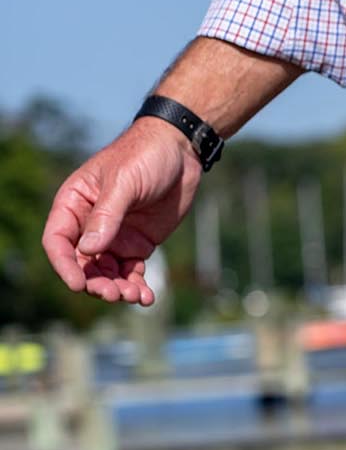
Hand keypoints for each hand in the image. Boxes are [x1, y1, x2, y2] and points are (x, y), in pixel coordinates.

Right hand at [41, 119, 203, 304]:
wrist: (183, 151)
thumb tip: (88, 251)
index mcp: (74, 204)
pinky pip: (131, 271)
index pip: (57, 240)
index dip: (64, 265)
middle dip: (95, 283)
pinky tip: (147, 297)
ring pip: (106, 273)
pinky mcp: (138, 243)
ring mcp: (115, 236)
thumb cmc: (146, 156)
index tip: (77, 284)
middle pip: (82, 263)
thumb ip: (107, 215)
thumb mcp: (124, 181)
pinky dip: (137, 286)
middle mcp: (89, 224)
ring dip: (116, 289)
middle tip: (113, 294)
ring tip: (135, 297)